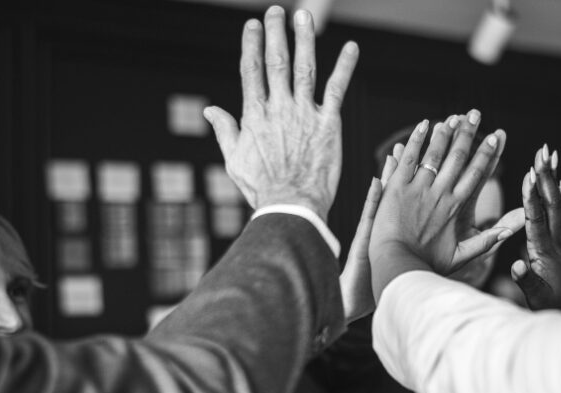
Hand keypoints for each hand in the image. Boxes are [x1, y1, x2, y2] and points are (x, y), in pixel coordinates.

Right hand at [202, 6, 358, 220]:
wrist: (291, 206)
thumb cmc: (261, 188)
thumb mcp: (234, 160)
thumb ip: (225, 130)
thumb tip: (209, 111)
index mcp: (255, 115)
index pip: (251, 71)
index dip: (251, 45)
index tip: (253, 25)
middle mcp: (279, 108)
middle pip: (277, 62)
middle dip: (276, 34)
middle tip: (277, 11)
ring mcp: (305, 114)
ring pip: (305, 68)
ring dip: (304, 40)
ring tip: (304, 16)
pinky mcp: (329, 124)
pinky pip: (337, 90)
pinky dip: (344, 68)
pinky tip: (351, 48)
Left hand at [369, 111, 524, 296]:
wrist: (398, 264)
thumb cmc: (428, 264)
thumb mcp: (461, 257)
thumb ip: (486, 241)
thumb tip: (513, 230)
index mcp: (456, 207)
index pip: (477, 173)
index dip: (487, 153)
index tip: (496, 135)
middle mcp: (440, 193)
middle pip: (458, 157)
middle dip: (468, 133)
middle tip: (476, 114)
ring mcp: (418, 188)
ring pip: (434, 154)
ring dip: (445, 132)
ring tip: (453, 116)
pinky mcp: (397, 188)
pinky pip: (409, 159)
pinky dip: (416, 141)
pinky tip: (423, 125)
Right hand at [511, 144, 560, 309]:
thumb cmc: (557, 308)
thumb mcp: (538, 299)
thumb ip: (526, 281)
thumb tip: (515, 266)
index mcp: (544, 252)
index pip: (537, 220)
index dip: (532, 197)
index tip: (529, 175)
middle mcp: (556, 241)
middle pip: (551, 203)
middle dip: (545, 175)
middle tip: (543, 150)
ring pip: (557, 203)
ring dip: (551, 178)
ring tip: (549, 155)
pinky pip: (559, 212)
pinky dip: (557, 194)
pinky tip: (558, 182)